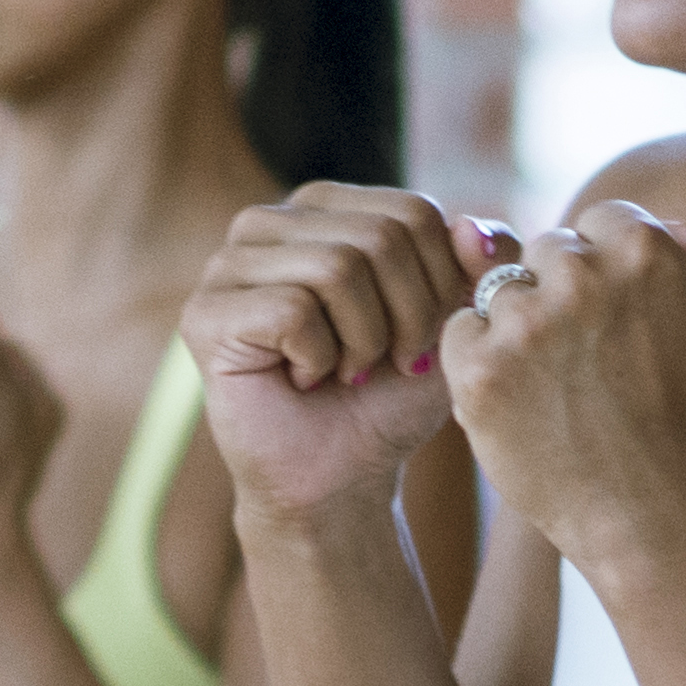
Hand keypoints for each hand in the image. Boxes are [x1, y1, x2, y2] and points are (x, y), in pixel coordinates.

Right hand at [183, 187, 498, 523]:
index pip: (412, 211)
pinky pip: (292, 310)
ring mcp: (227, 264)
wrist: (340, 477)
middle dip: (408, 316)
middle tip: (392, 364)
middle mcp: (269, 223)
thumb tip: (477, 227)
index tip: (425, 339)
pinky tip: (305, 380)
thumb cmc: (389, 398)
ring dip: (365, 341)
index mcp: (324, 207)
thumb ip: (480, 266)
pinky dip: (320, 359)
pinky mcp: (205, 313)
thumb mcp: (453, 324)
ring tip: (348, 372)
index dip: (442, 284)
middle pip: (379, 236)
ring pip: (337, 269)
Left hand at [442, 200, 685, 577]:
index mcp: (645, 248)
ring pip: (500, 292)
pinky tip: (518, 398)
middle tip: (587, 363)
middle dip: (560, 296)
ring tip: (557, 388)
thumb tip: (666, 217)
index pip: (597, 222)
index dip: (604, 274)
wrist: (652, 514)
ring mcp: (526, 323)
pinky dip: (477, 361)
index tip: (616, 326)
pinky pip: (458, 332)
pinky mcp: (480, 372)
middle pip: (546, 253)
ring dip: (518, 330)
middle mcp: (581, 275)